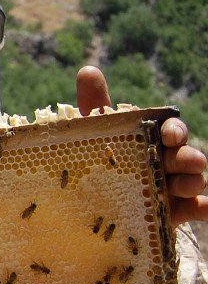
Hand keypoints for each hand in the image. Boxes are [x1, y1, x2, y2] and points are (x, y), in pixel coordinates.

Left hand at [77, 66, 207, 226]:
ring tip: (186, 185)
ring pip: (192, 182)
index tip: (168, 134)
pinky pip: (197, 209)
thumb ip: (95, 105)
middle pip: (183, 157)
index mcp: (153, 141)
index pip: (170, 131)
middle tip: (187, 160)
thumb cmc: (99, 160)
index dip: (173, 131)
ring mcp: (172, 188)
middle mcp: (166, 162)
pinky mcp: (174, 213)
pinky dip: (206, 208)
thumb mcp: (94, 135)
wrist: (88, 205)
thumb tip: (88, 70)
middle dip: (187, 157)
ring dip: (193, 182)